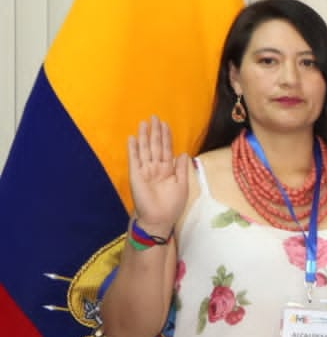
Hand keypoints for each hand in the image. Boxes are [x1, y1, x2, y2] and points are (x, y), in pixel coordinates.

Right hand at [127, 116, 188, 234]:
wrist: (159, 218)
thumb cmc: (171, 204)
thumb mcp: (181, 185)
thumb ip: (182, 169)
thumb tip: (184, 153)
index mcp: (167, 169)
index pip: (166, 149)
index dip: (166, 137)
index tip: (165, 124)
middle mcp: (155, 168)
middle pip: (155, 146)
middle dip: (155, 132)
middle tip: (154, 117)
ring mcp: (145, 170)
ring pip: (144, 150)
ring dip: (144, 136)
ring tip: (144, 123)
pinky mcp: (136, 175)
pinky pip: (134, 159)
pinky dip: (133, 149)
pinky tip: (132, 138)